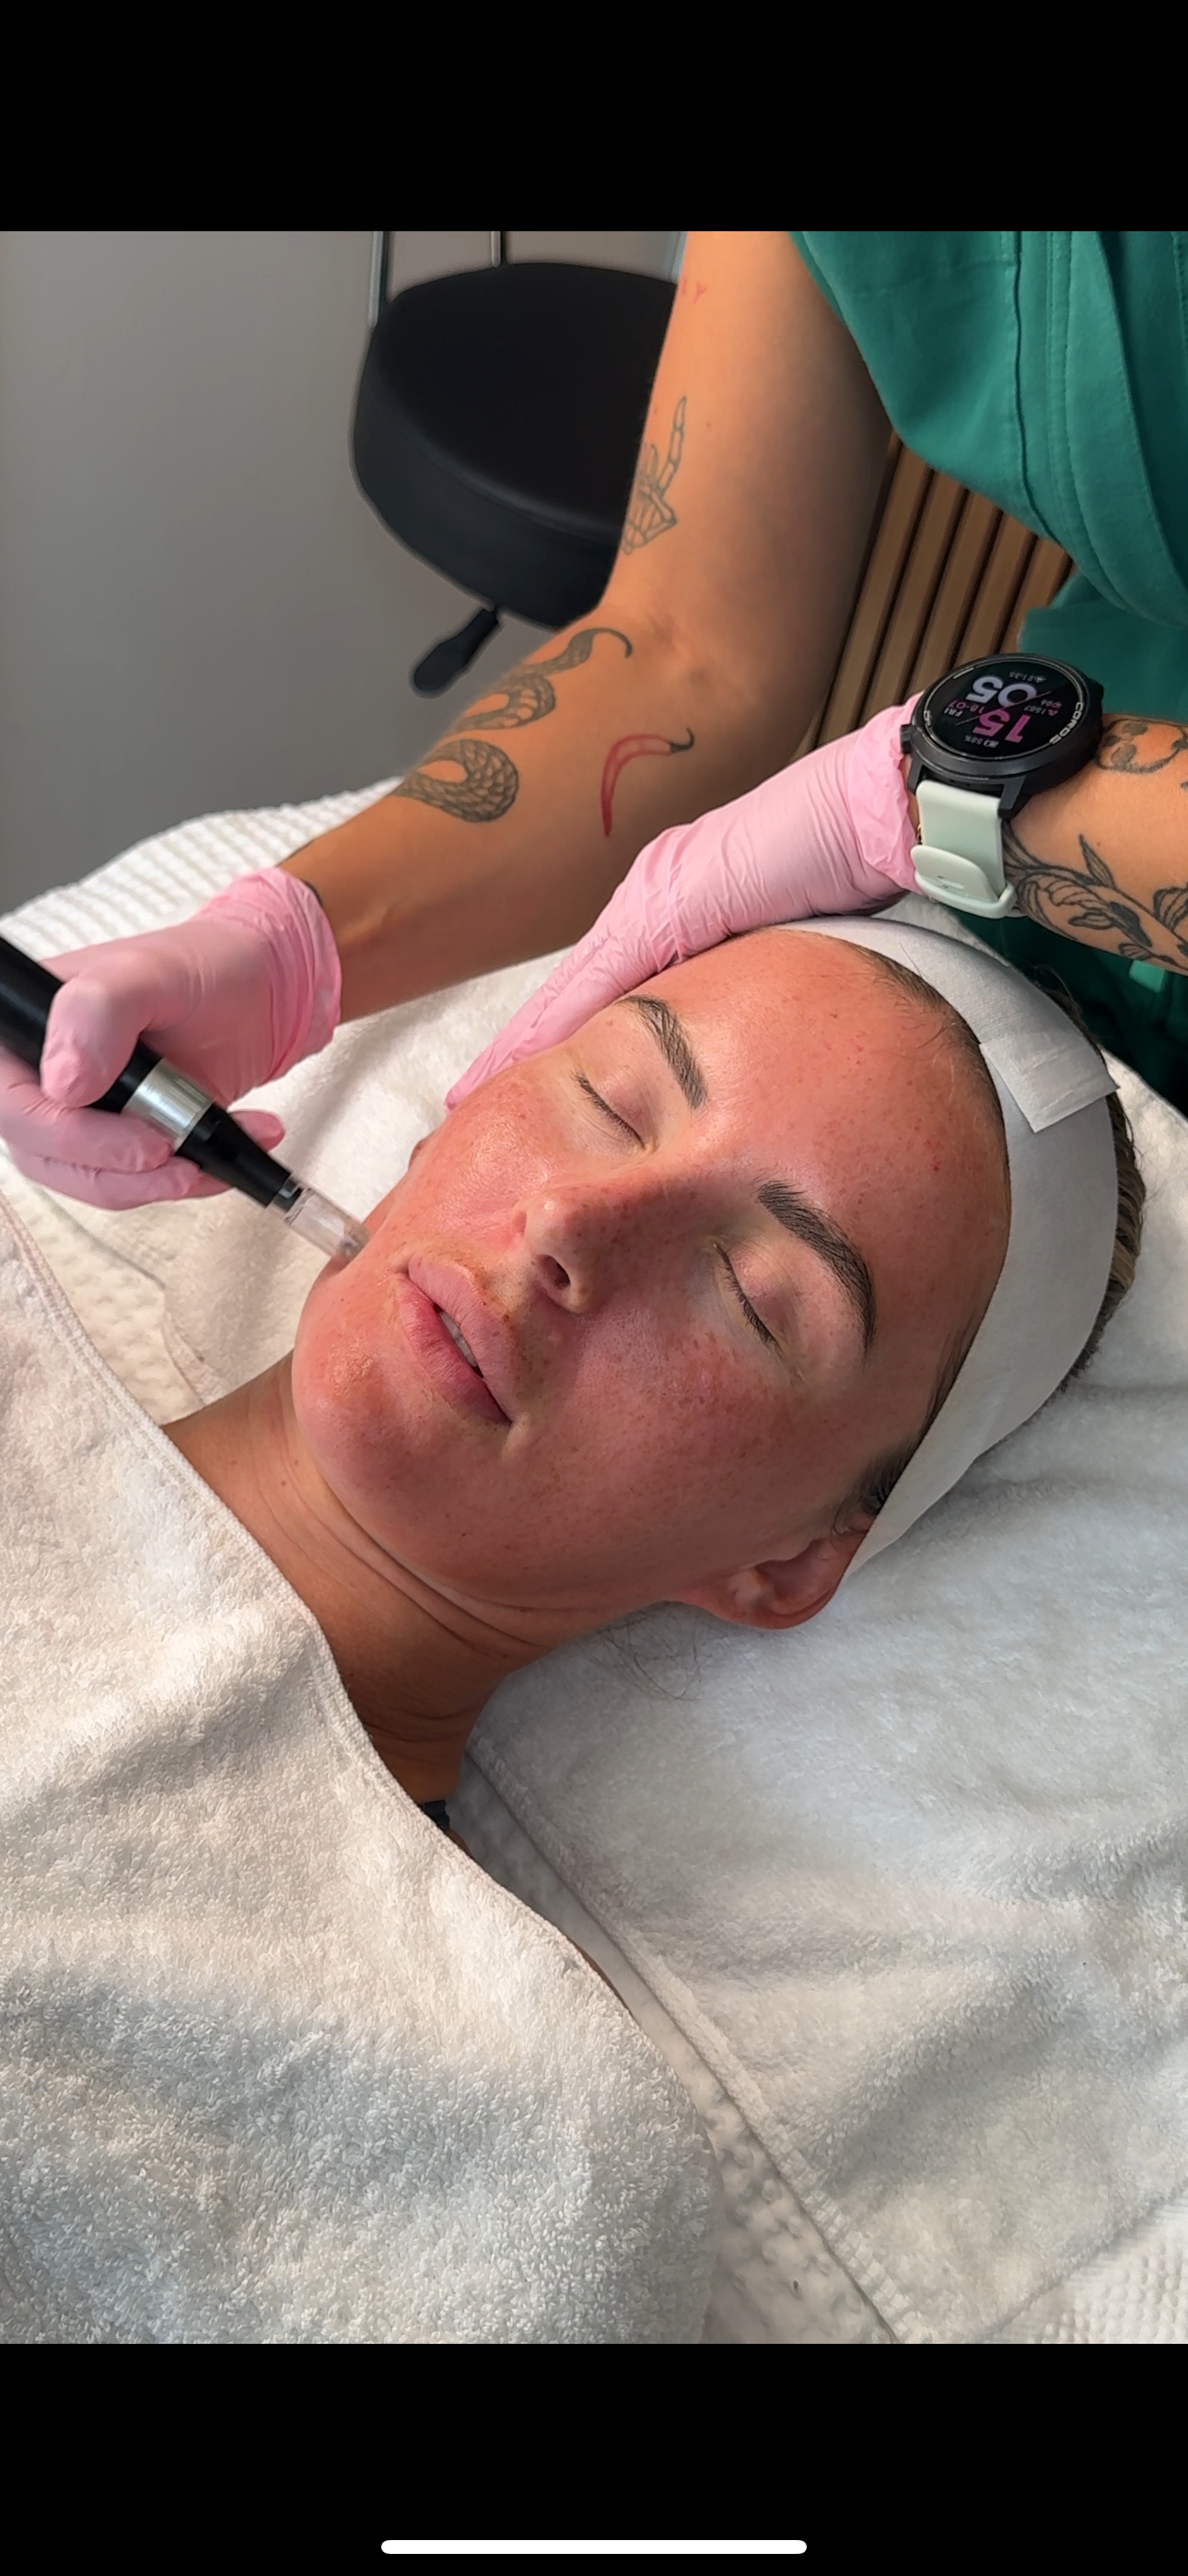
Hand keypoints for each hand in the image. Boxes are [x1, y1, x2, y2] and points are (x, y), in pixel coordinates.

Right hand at [0, 870, 339, 1207]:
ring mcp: (84, 1114)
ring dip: (155, 1182)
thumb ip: (99, 1011)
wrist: (259, 993)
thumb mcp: (151, 971)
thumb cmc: (200, 967)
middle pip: (43, 1154)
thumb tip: (66, 1083)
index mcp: (29, 1026)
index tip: (138, 1137)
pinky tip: (226, 1156)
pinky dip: (184, 1180)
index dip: (63, 1133)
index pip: (12, 1100)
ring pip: (91, 1179)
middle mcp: (46, 1075)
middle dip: (117, 1169)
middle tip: (176, 1153)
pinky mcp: (125, 1143)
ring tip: (208, 1157)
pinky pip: (137, 1183)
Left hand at [448, 699, 918, 1099]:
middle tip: (466, 1113)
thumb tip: (739, 1069)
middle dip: (524, 1054)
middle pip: (575, 994)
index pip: (608, 993)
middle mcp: (659, 898)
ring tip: (469, 1104)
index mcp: (687, 911)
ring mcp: (658, 894)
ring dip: (523, 1050)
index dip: (559, 1044)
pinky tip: (519, 1065)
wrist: (893, 802)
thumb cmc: (868, 872)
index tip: (512, 1096)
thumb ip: (752, 988)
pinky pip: (603, 975)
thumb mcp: (801, 947)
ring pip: (573, 991)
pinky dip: (557, 1023)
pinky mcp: (669, 897)